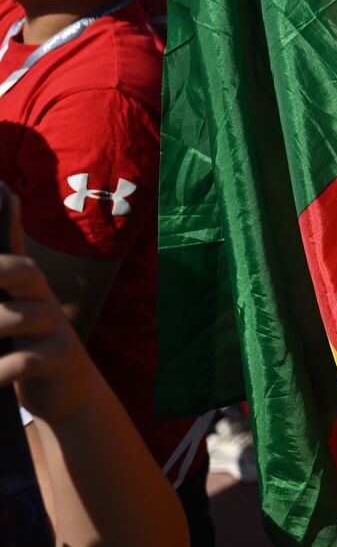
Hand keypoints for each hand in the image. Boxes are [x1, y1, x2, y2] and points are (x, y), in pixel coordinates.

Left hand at [0, 189, 95, 422]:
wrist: (70, 390)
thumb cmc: (31, 343)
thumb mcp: (18, 307)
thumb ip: (8, 266)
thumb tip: (5, 205)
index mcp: (27, 287)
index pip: (13, 252)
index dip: (6, 225)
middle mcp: (43, 301)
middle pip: (25, 271)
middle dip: (1, 269)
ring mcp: (54, 329)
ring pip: (20, 317)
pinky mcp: (59, 360)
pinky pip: (25, 361)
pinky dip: (1, 370)